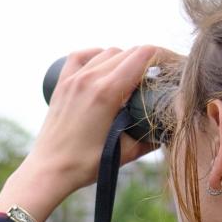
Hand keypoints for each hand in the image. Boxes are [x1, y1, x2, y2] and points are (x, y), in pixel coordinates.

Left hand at [0, 45, 166, 221]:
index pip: (143, 55)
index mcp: (107, 91)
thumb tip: (170, 128)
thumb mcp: (127, 153)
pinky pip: (81, 56)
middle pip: (128, 52)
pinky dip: (96, 55)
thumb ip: (152, 138)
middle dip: (147, 60)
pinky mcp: (63, 84)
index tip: (172, 66)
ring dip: (124, 60)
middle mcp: (90, 78)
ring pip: (107, 52)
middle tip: (156, 77)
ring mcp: (74, 79)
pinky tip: (104, 66)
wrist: (49, 170)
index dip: (164, 56)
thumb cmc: (86, 165)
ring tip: (131, 78)